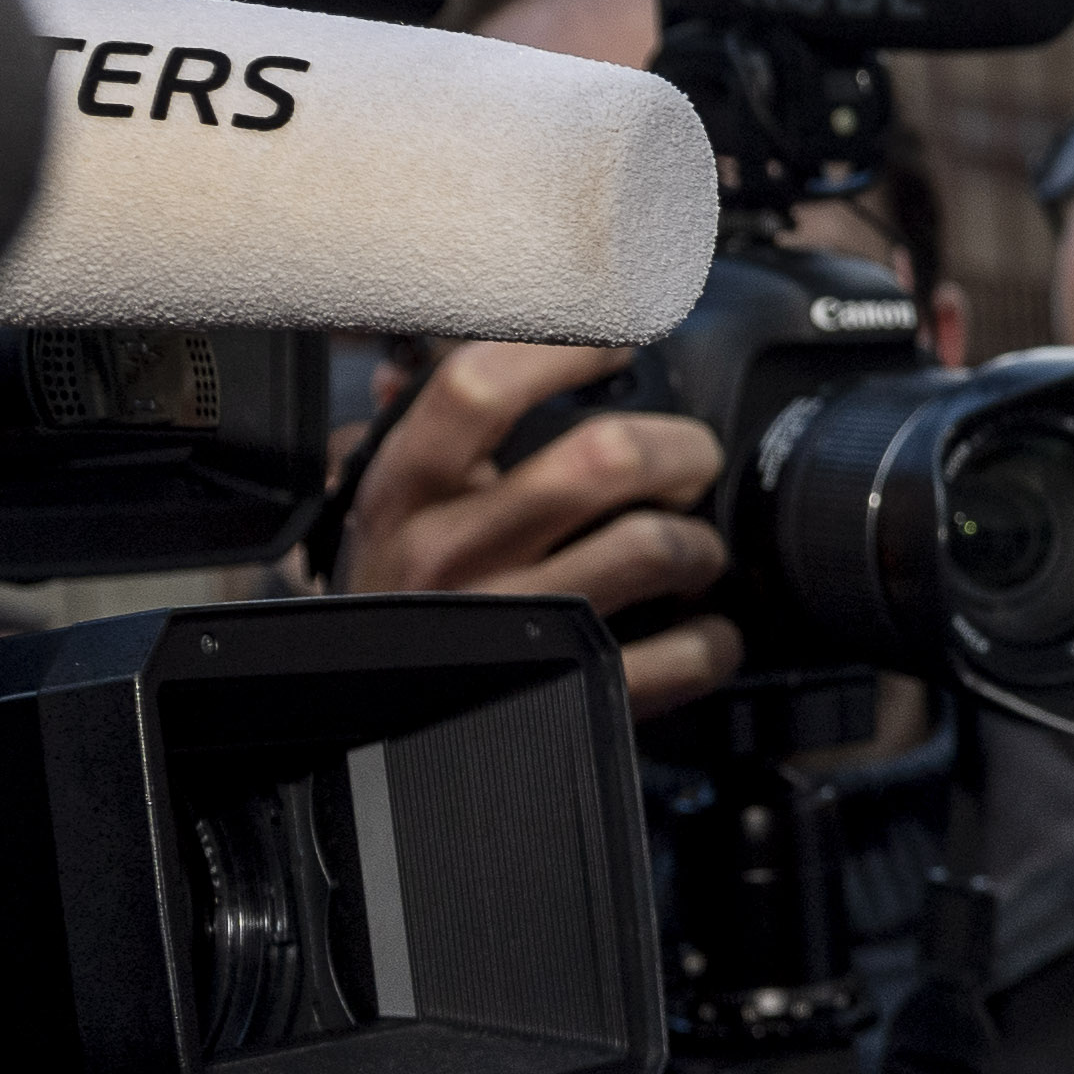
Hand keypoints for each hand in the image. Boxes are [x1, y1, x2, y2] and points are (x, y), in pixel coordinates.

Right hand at [344, 337, 740, 713]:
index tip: (615, 345)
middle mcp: (452, 553)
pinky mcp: (563, 697)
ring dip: (701, 543)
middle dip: (680, 448)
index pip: (479, 386)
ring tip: (695, 550)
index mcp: (404, 492)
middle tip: (692, 461)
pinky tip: (704, 630)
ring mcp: (510, 627)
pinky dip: (714, 640)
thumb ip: (412, 436)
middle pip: (606, 458)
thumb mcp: (377, 512)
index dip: (566, 349)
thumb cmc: (390, 603)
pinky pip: (679, 656)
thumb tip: (423, 360)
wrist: (358, 729)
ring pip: (654, 546)